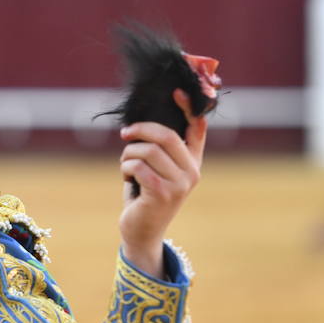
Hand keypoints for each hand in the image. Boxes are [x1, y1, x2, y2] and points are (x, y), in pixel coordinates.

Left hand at [117, 89, 206, 276]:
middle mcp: (192, 172)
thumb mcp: (156, 169)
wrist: (142, 231)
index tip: (176, 92)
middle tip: (125, 134)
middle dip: (141, 131)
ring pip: (147, 151)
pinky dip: (125, 168)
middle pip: (167, 135)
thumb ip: (159, 149)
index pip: (198, 129)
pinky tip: (126, 178)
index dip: (188, 108)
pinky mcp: (162, 193)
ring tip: (125, 166)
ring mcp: (180, 184)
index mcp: (193, 162)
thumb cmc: (145, 195)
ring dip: (128, 155)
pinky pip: (138, 167)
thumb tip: (143, 121)